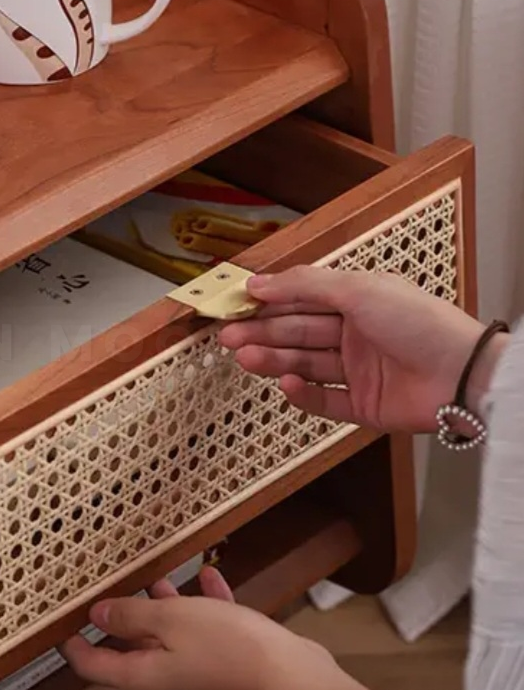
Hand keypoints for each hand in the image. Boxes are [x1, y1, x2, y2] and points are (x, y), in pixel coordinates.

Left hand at [63, 565, 385, 689]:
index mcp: (144, 678)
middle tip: (115, 592)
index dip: (74, 648)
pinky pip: (207, 640)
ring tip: (163, 579)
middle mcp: (167, 688)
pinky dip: (204, 612)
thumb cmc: (228, 647)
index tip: (62, 630)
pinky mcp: (227, 675)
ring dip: (166, 611)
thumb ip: (130, 617)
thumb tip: (97, 617)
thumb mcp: (171, 619)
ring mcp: (198, 684)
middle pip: (133, 654)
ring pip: (171, 643)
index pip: (94, 668)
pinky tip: (211, 579)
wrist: (292, 677)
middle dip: (125, 622)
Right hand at [217, 267, 499, 433]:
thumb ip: (304, 285)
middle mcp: (356, 336)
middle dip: (261, 333)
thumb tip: (257, 282)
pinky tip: (286, 383)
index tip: (234, 305)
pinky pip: (324, 401)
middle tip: (226, 336)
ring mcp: (359, 372)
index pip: (301, 300)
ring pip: (304, 365)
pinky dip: (302, 394)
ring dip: (273, 360)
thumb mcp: (357, 290)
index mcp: (357, 302)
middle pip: (297, 334)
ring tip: (244, 358)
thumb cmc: (418, 322)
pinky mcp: (363, 406)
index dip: (267, 302)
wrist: (462, 374)